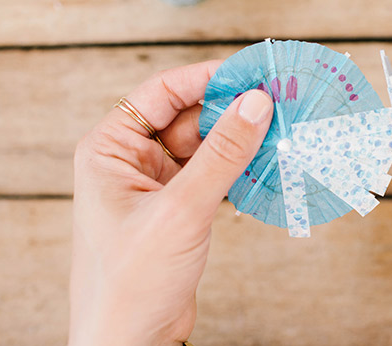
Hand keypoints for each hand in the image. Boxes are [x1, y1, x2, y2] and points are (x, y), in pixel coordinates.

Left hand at [68, 61, 273, 345]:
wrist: (130, 342)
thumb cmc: (131, 280)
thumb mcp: (181, 210)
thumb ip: (222, 154)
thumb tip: (256, 104)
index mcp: (110, 148)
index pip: (162, 93)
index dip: (207, 79)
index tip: (251, 73)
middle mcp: (131, 161)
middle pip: (188, 117)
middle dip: (231, 111)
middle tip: (277, 102)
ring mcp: (156, 185)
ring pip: (205, 146)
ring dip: (239, 140)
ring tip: (280, 130)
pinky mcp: (178, 207)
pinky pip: (212, 173)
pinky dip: (238, 167)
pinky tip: (267, 162)